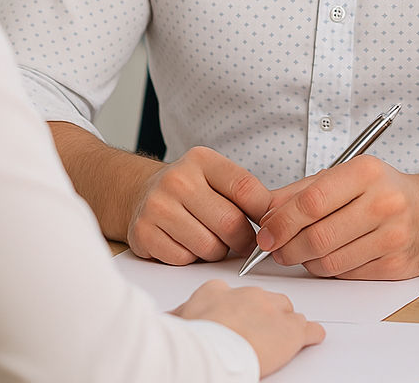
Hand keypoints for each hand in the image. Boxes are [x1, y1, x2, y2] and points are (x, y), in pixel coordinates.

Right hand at [128, 147, 270, 264]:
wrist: (142, 194)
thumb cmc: (190, 189)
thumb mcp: (215, 176)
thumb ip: (244, 193)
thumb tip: (276, 218)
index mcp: (202, 160)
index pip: (245, 188)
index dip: (263, 213)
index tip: (268, 224)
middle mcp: (178, 179)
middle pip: (230, 223)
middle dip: (243, 241)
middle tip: (243, 243)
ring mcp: (158, 206)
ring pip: (209, 247)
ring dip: (217, 252)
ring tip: (212, 239)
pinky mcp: (143, 233)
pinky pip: (184, 259)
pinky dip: (192, 259)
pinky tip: (188, 244)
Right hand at [171, 280, 324, 377]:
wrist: (210, 350)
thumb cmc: (192, 338)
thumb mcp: (176, 321)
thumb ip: (179, 315)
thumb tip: (168, 319)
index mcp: (218, 290)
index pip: (233, 292)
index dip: (237, 305)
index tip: (235, 313)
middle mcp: (247, 295)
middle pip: (263, 298)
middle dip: (264, 312)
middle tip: (260, 327)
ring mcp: (271, 310)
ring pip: (286, 311)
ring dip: (286, 322)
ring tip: (283, 332)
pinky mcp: (290, 331)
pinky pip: (307, 329)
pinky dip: (311, 334)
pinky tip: (313, 336)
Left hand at [255, 156, 418, 279]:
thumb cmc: (381, 191)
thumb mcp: (344, 176)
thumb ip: (302, 191)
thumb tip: (266, 212)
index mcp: (366, 172)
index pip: (312, 202)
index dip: (282, 222)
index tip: (266, 233)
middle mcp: (383, 203)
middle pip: (318, 237)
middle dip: (288, 248)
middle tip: (276, 249)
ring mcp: (392, 236)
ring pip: (330, 261)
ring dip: (305, 262)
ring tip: (300, 253)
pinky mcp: (396, 265)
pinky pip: (347, 275)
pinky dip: (329, 270)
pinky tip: (327, 258)